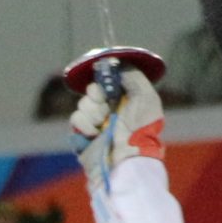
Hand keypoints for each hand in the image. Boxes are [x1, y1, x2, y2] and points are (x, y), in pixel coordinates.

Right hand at [69, 66, 164, 190]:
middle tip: (106, 106)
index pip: (106, 82)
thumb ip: (133, 76)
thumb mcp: (146, 97)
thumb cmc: (142, 129)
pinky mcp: (82, 136)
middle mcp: (109, 111)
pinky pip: (75, 119)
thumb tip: (116, 63)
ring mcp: (94, 124)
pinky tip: (94, 134)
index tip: (108, 87)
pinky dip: (84, 125)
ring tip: (102, 124)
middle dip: (97, 97)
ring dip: (92, 113)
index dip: (104, 81)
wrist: (127, 159)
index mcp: (124, 100)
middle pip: (91, 91)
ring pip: (82, 104)